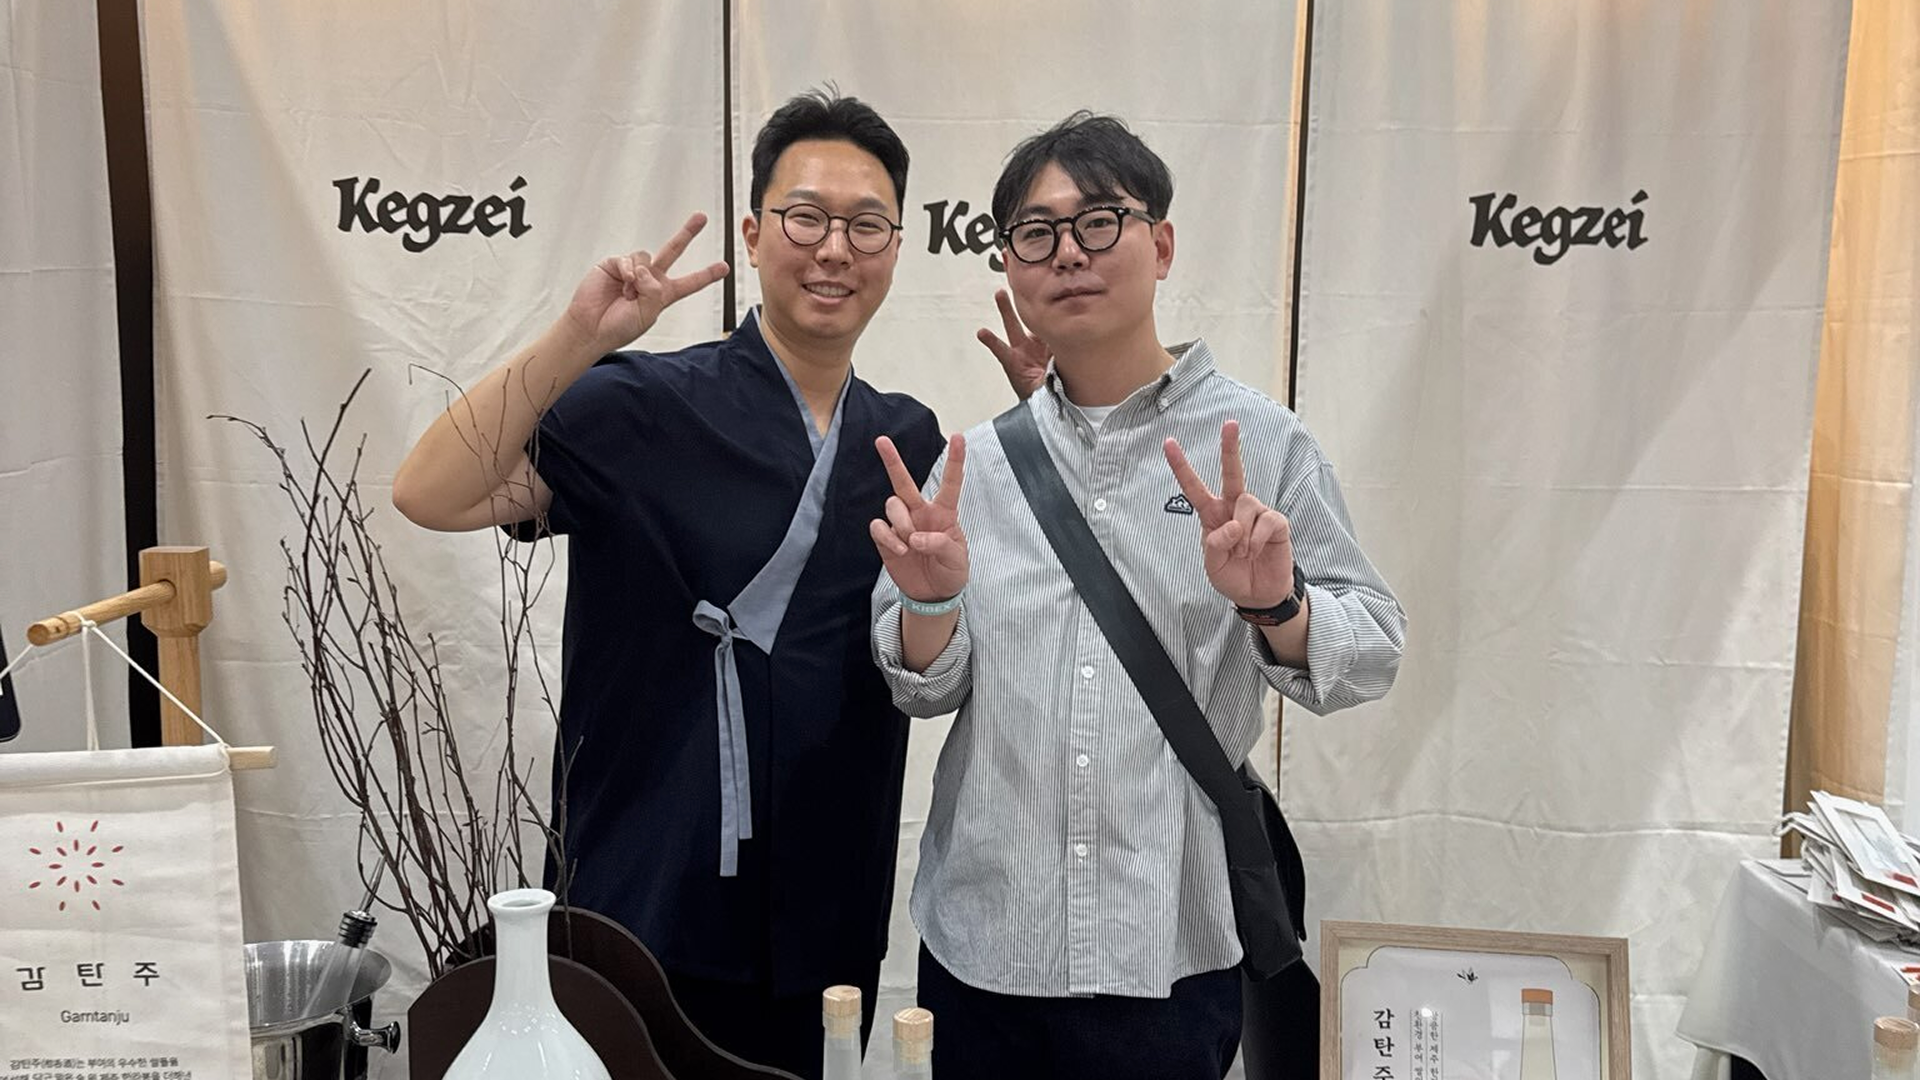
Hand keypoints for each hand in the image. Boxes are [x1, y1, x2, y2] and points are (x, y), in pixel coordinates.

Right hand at [566, 213, 728, 352]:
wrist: (591, 327)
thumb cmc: (619, 327)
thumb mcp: (648, 314)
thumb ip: (654, 291)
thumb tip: (645, 269)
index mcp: (662, 295)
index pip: (689, 283)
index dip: (706, 275)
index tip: (723, 267)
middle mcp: (650, 279)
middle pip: (673, 251)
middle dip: (687, 233)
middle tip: (701, 217)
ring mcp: (633, 270)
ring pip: (647, 256)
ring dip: (640, 276)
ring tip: (628, 293)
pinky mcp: (614, 265)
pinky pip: (629, 259)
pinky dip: (627, 270)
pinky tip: (622, 282)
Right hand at [869, 434, 968, 602]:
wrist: (933, 595)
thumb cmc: (950, 572)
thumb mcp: (956, 560)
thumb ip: (940, 545)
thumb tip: (916, 538)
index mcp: (944, 513)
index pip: (950, 483)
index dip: (955, 460)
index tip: (958, 437)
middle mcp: (920, 512)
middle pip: (904, 482)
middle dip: (892, 461)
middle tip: (882, 440)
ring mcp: (902, 524)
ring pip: (892, 505)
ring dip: (900, 522)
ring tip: (910, 544)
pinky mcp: (887, 538)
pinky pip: (878, 526)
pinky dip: (887, 537)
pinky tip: (899, 550)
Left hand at [977, 289, 1049, 400]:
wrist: (1051, 400)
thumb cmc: (1037, 396)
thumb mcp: (1037, 392)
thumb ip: (1045, 378)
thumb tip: (1056, 364)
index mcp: (1015, 364)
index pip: (1002, 351)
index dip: (992, 342)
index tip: (982, 333)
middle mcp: (1025, 351)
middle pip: (1013, 327)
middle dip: (1006, 309)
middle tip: (999, 294)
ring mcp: (1039, 346)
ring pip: (1037, 324)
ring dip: (1038, 310)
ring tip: (1034, 295)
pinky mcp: (1054, 345)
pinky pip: (1057, 332)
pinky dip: (1060, 324)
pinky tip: (1062, 313)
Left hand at [1164, 420, 1295, 609]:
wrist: (1259, 595)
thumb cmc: (1233, 576)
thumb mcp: (1212, 566)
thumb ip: (1214, 545)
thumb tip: (1231, 526)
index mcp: (1213, 515)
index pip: (1194, 488)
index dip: (1181, 466)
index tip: (1168, 443)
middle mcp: (1234, 507)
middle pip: (1232, 473)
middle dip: (1230, 447)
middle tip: (1230, 424)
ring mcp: (1257, 512)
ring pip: (1245, 504)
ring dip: (1242, 535)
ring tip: (1244, 553)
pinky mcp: (1276, 522)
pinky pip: (1266, 521)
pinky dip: (1257, 540)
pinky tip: (1257, 551)